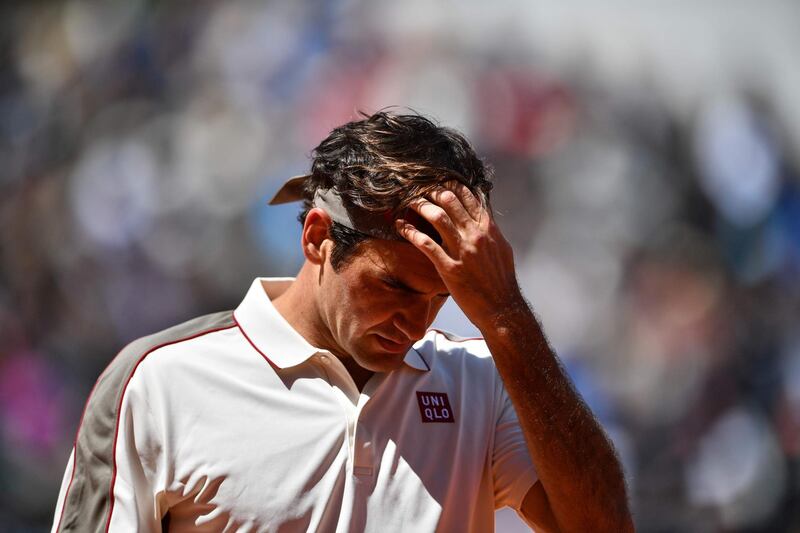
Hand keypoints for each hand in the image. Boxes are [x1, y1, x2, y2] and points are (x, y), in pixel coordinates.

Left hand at [396, 182, 524, 328]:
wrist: (502, 308)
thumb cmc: (501, 281)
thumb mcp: (502, 249)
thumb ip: (491, 232)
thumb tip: (484, 218)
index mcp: (488, 229)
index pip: (468, 197)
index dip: (450, 185)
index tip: (438, 182)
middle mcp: (476, 236)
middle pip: (450, 201)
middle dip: (432, 192)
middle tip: (419, 190)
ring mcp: (463, 251)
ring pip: (437, 218)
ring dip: (420, 206)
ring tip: (409, 202)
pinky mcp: (450, 268)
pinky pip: (426, 244)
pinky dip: (411, 232)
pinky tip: (400, 226)